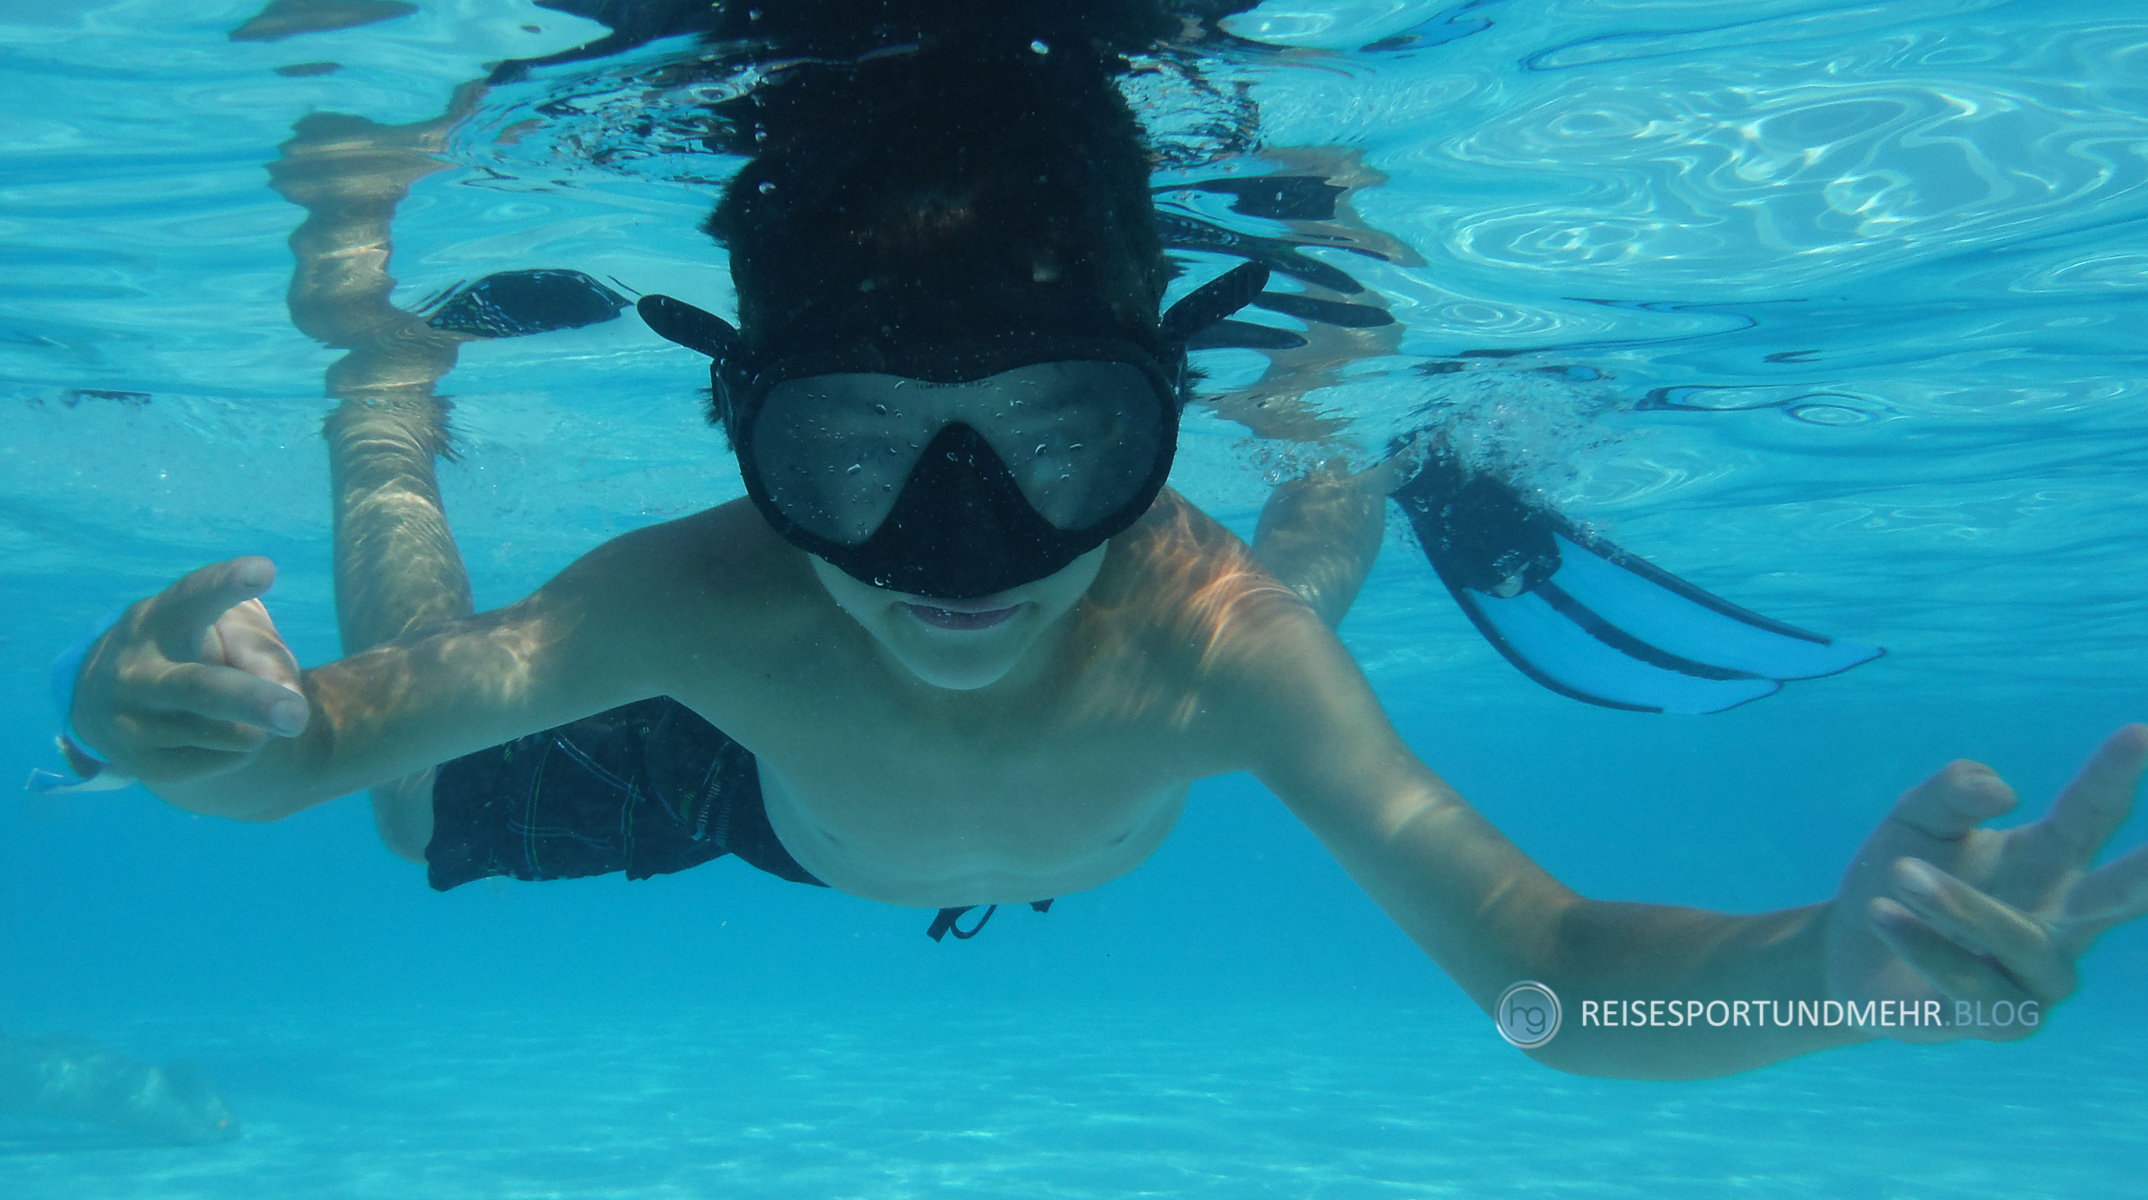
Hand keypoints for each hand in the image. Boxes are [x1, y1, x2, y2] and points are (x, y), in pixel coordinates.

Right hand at [70, 557, 307, 784]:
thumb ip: (260, 654)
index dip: (226, 584)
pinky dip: (240, 750)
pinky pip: (224, 761)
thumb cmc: (193, 652)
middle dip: (250, 702)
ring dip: (258, 726)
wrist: (112, 705)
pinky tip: (210, 734)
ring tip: (239, 710)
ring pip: (230, 735)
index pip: (193, 598)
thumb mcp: (222, 634)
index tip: (264, 570)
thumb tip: (284, 705)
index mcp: (157, 620)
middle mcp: (133, 670)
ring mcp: (128, 721)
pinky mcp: (139, 765)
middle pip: (199, 688)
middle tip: (297, 716)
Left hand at [1827, 725, 2147, 1040]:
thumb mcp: (1916, 818)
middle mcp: (2063, 917)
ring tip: (1899, 872)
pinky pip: (1971, 984)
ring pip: (2019, 938)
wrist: (1849, 953)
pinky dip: (1926, 947)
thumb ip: (1952, 791)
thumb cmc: (1901, 877)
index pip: (2094, 812)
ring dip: (1959, 905)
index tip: (2141, 732)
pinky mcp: (2006, 1018)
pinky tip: (1883, 915)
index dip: (2118, 775)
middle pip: (2119, 897)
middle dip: (2147, 873)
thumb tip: (2003, 793)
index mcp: (2052, 858)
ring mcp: (2041, 973)